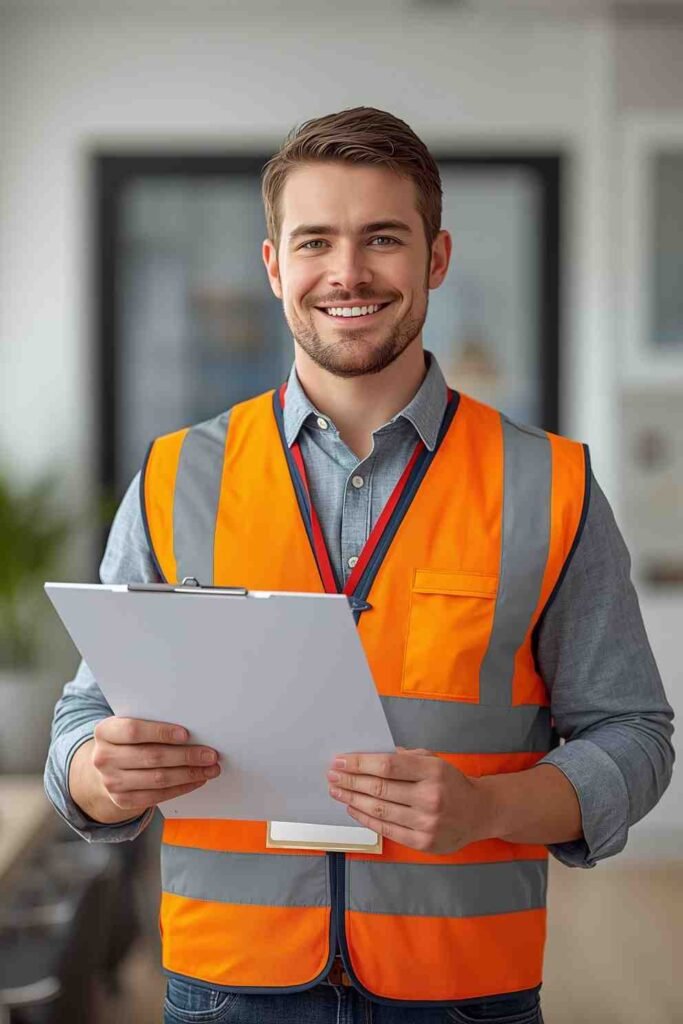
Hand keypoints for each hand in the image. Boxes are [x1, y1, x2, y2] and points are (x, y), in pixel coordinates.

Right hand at [89, 717, 220, 816]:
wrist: (107, 767)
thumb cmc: (127, 741)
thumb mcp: (130, 726)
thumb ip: (151, 723)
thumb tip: (191, 729)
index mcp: (105, 732)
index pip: (134, 731)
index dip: (161, 732)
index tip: (186, 734)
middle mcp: (104, 758)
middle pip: (151, 757)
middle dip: (186, 756)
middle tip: (210, 754)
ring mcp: (112, 782)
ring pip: (158, 778)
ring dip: (189, 774)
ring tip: (210, 768)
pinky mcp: (123, 800)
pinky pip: (158, 796)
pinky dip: (181, 788)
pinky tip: (196, 780)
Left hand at [327, 747, 489, 853]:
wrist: (479, 812)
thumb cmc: (451, 782)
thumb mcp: (434, 761)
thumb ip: (405, 757)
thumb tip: (370, 755)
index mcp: (433, 771)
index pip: (387, 765)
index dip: (360, 763)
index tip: (340, 760)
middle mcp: (430, 797)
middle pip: (379, 788)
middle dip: (350, 781)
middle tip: (332, 775)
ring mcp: (427, 822)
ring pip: (380, 810)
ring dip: (353, 800)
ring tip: (337, 791)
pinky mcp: (423, 842)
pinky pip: (387, 830)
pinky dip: (366, 818)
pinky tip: (353, 809)